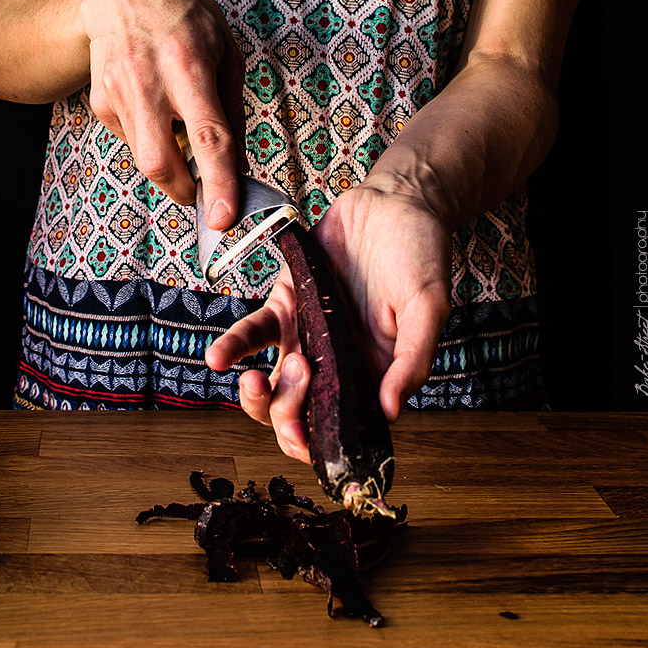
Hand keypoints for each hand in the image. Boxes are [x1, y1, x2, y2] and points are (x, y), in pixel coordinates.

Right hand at [79, 0, 245, 227]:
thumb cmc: (185, 21)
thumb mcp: (226, 53)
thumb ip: (232, 113)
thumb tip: (238, 168)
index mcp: (190, 66)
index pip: (208, 136)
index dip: (218, 182)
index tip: (224, 220)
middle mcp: (149, 82)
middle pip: (160, 162)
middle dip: (185, 192)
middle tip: (204, 194)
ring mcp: (118, 93)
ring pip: (144, 158)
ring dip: (170, 162)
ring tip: (178, 122)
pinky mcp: (100, 103)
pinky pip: (132, 141)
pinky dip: (151, 138)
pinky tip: (154, 105)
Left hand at [205, 186, 452, 458]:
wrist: (395, 202)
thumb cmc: (421, 254)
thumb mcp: (429, 306)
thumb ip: (412, 359)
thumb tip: (391, 411)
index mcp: (373, 375)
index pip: (343, 427)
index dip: (322, 445)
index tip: (308, 443)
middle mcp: (337, 364)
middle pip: (300, 415)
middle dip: (286, 421)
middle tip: (292, 396)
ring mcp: (308, 336)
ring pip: (272, 385)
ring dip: (258, 397)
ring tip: (253, 383)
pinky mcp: (287, 303)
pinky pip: (254, 332)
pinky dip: (234, 347)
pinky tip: (219, 358)